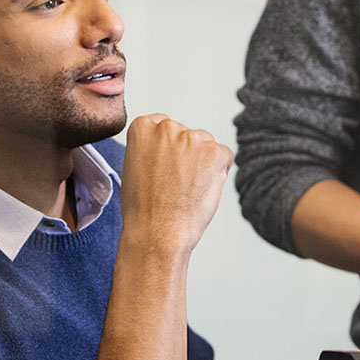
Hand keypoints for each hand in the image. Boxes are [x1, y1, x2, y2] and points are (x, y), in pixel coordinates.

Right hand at [120, 114, 233, 254]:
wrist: (156, 233)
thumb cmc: (144, 208)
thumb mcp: (134, 166)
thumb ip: (151, 146)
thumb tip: (171, 144)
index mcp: (143, 126)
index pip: (164, 126)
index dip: (167, 152)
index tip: (162, 169)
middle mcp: (167, 127)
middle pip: (187, 135)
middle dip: (186, 155)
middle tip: (175, 184)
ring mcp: (192, 138)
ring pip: (206, 145)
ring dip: (203, 163)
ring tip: (187, 190)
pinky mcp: (215, 152)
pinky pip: (225, 157)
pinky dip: (219, 172)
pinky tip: (202, 189)